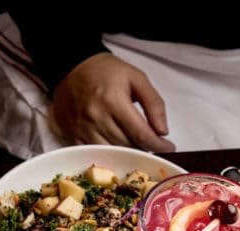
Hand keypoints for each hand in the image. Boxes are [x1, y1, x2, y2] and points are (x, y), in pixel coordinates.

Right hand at [51, 53, 174, 152]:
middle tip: (151, 140)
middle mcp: (96, 117)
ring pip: (113, 154)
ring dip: (128, 152)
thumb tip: (162, 131)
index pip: (141, 134)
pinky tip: (117, 146)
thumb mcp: (136, 78)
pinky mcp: (73, 136)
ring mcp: (82, 128)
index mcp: (113, 101)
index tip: (168, 147)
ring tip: (135, 142)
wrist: (72, 67)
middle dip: (144, 146)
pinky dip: (109, 154)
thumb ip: (154, 103)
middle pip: (128, 146)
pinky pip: (96, 154)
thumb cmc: (106, 72)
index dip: (158, 145)